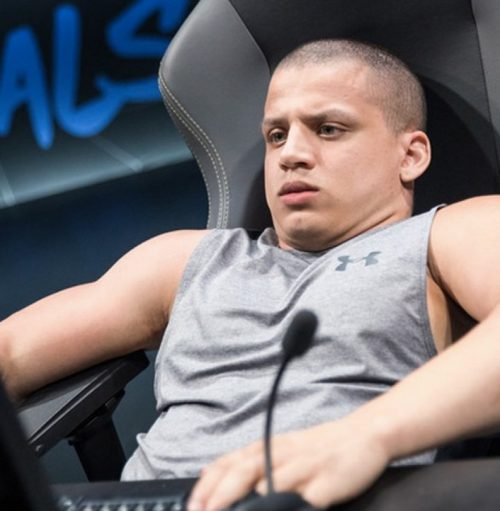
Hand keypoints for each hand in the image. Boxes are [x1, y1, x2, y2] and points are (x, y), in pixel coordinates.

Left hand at [187, 418, 389, 509]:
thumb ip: (255, 461)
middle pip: (245, 468)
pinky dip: (286, 499)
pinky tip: (273, 505)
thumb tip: (217, 476)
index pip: (231, 461)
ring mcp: (305, 466)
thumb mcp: (284, 448)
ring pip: (269, 477)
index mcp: (270, 446)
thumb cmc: (320, 447)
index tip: (192, 502)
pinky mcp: (327, 481)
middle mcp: (283, 453)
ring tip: (221, 510)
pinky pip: (304, 493)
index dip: (209, 482)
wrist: (362, 435)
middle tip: (201, 510)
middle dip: (219, 491)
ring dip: (244, 495)